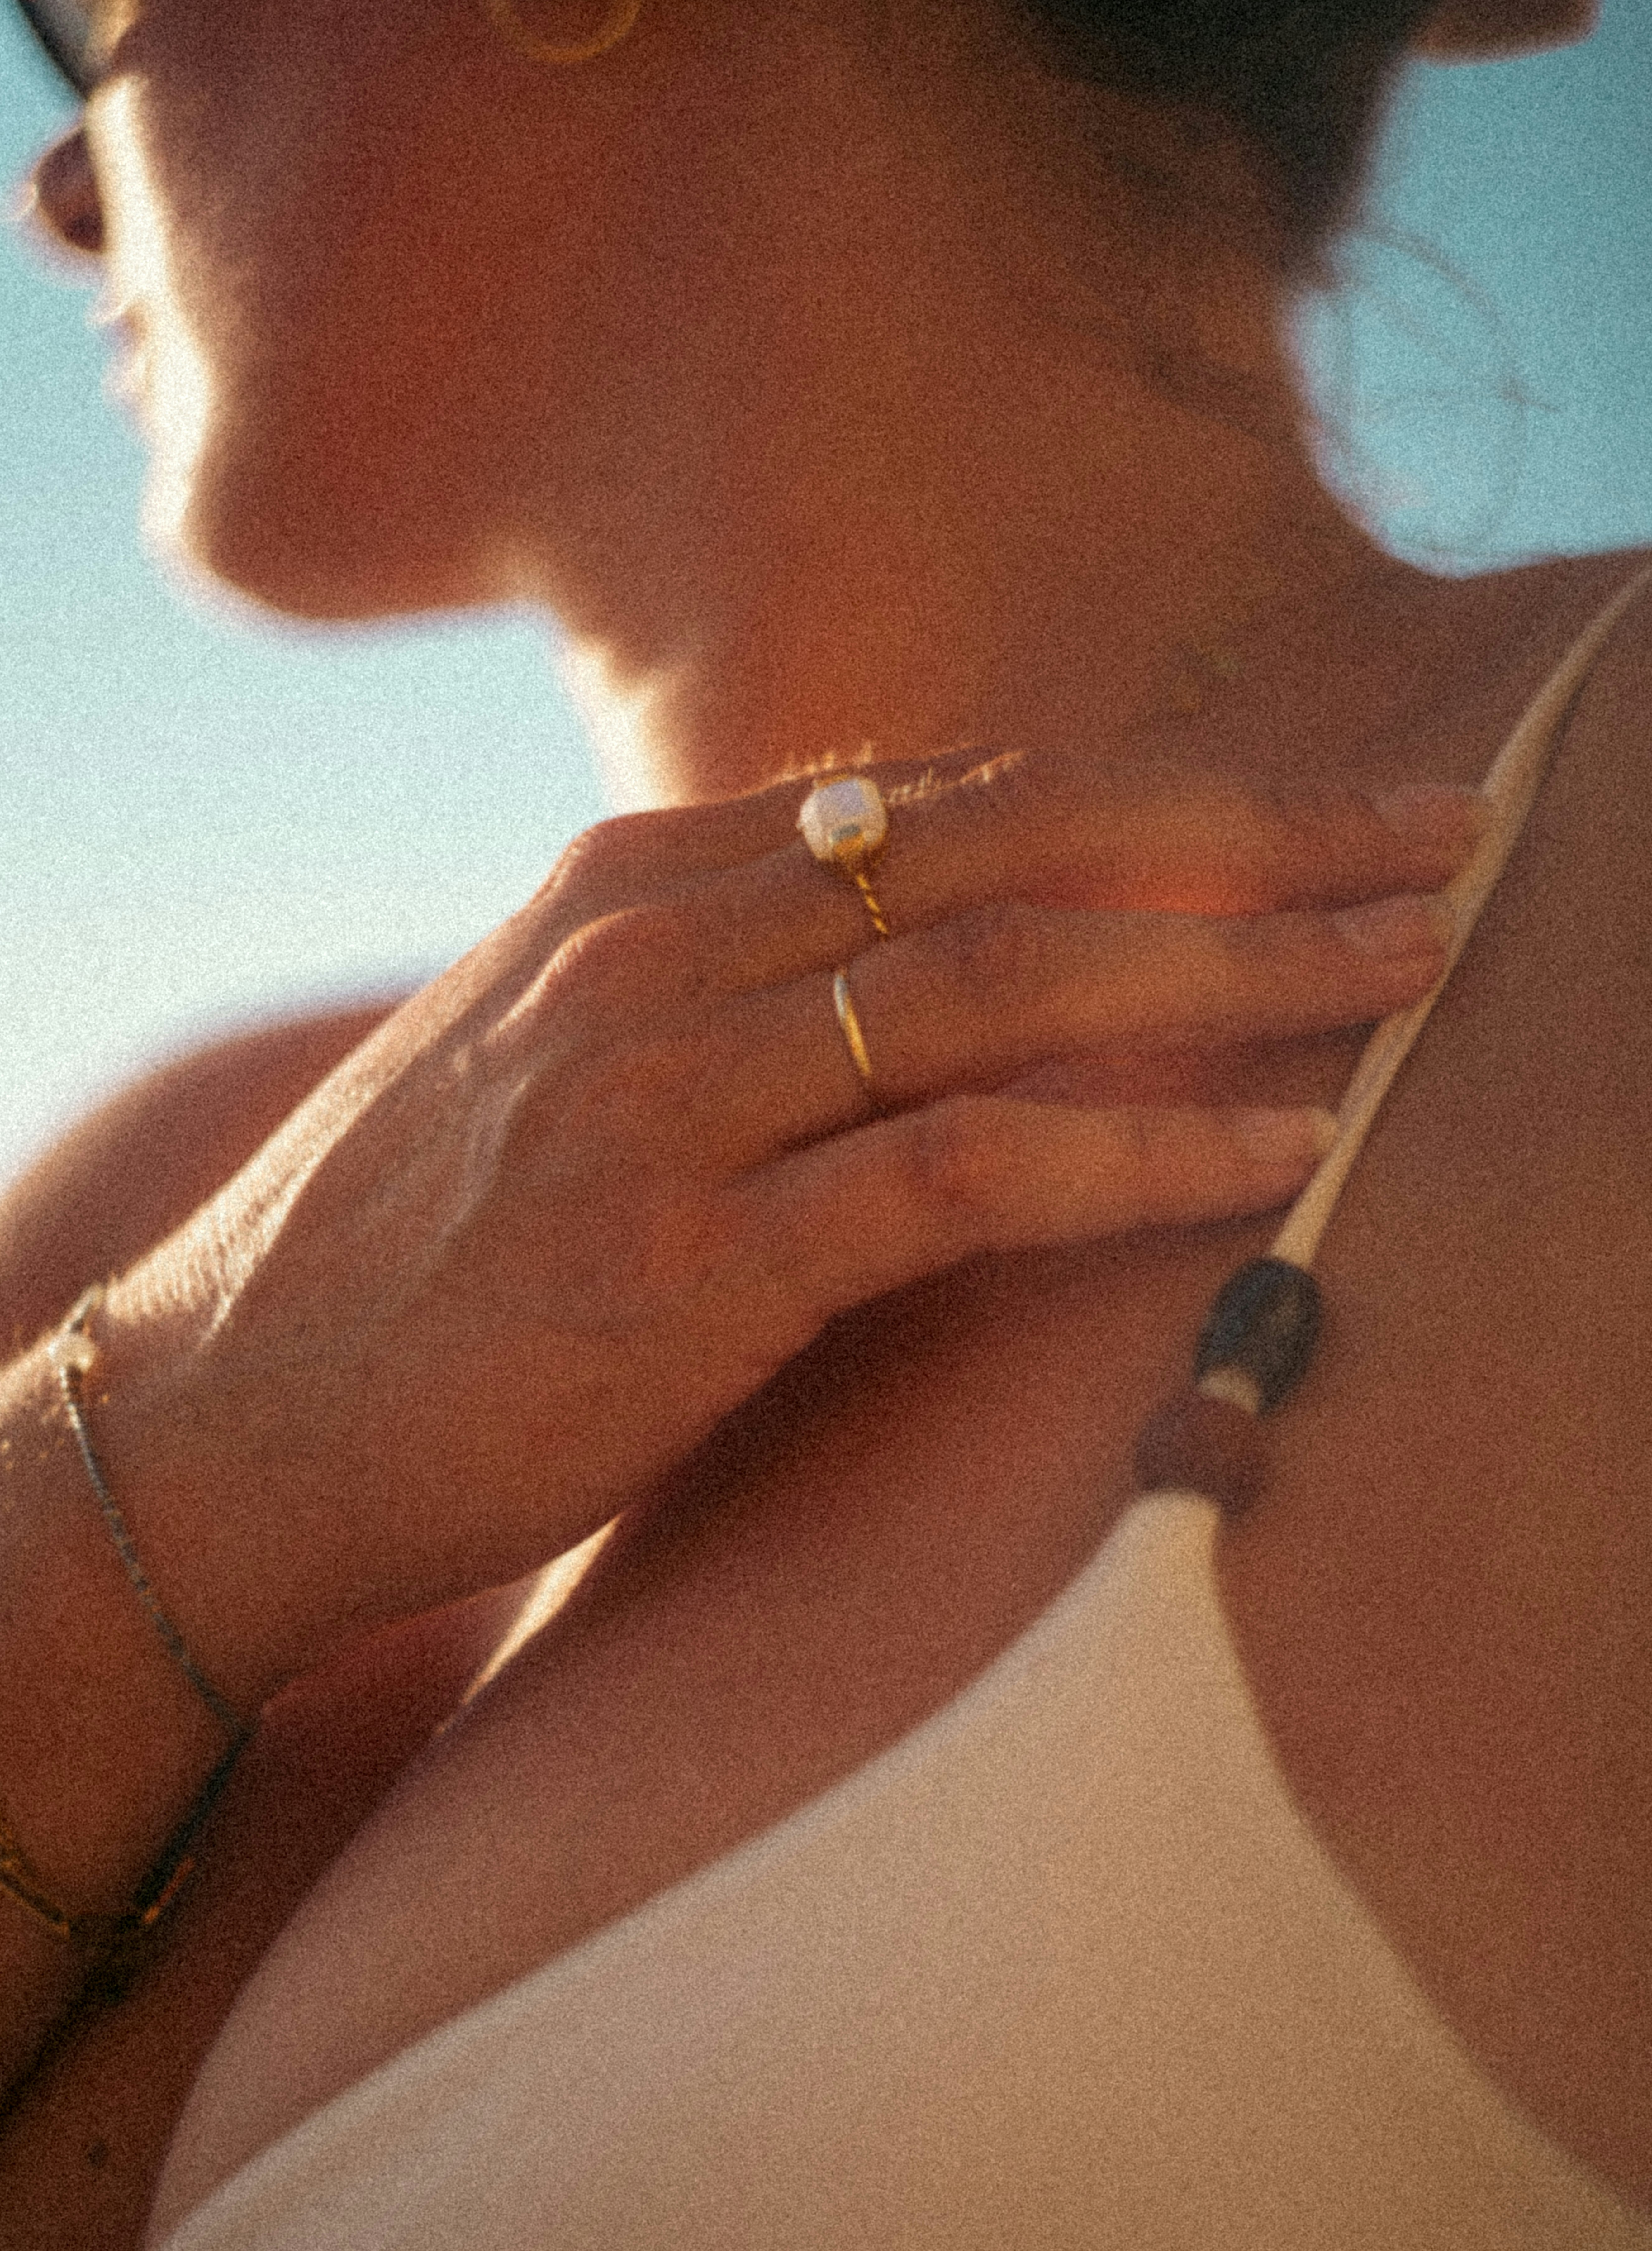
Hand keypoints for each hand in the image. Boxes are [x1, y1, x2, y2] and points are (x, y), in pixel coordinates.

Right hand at [95, 754, 1477, 1696]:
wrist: (222, 1418)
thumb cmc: (409, 1250)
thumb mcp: (555, 1044)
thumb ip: (718, 963)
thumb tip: (892, 911)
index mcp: (638, 882)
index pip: (950, 798)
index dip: (1150, 796)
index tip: (1301, 814)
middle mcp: (660, 950)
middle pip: (1018, 853)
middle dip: (1248, 841)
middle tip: (1425, 840)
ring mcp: (671, 1102)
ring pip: (1014, 987)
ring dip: (1239, 973)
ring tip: (1408, 969)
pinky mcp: (689, 1265)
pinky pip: (962, 1172)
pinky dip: (1133, 1153)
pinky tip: (1270, 1147)